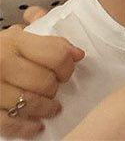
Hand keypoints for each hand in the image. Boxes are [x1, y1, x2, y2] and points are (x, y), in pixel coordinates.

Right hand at [0, 23, 82, 138]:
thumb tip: (77, 53)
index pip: (56, 55)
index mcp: (14, 42)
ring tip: (51, 108)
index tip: (66, 72)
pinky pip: (10, 123)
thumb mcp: (16, 38)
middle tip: (54, 89)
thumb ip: (46, 40)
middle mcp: (3, 64)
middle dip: (54, 88)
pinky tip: (36, 125)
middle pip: (45, 81)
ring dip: (46, 108)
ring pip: (31, 102)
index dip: (67, 66)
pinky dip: (27, 127)